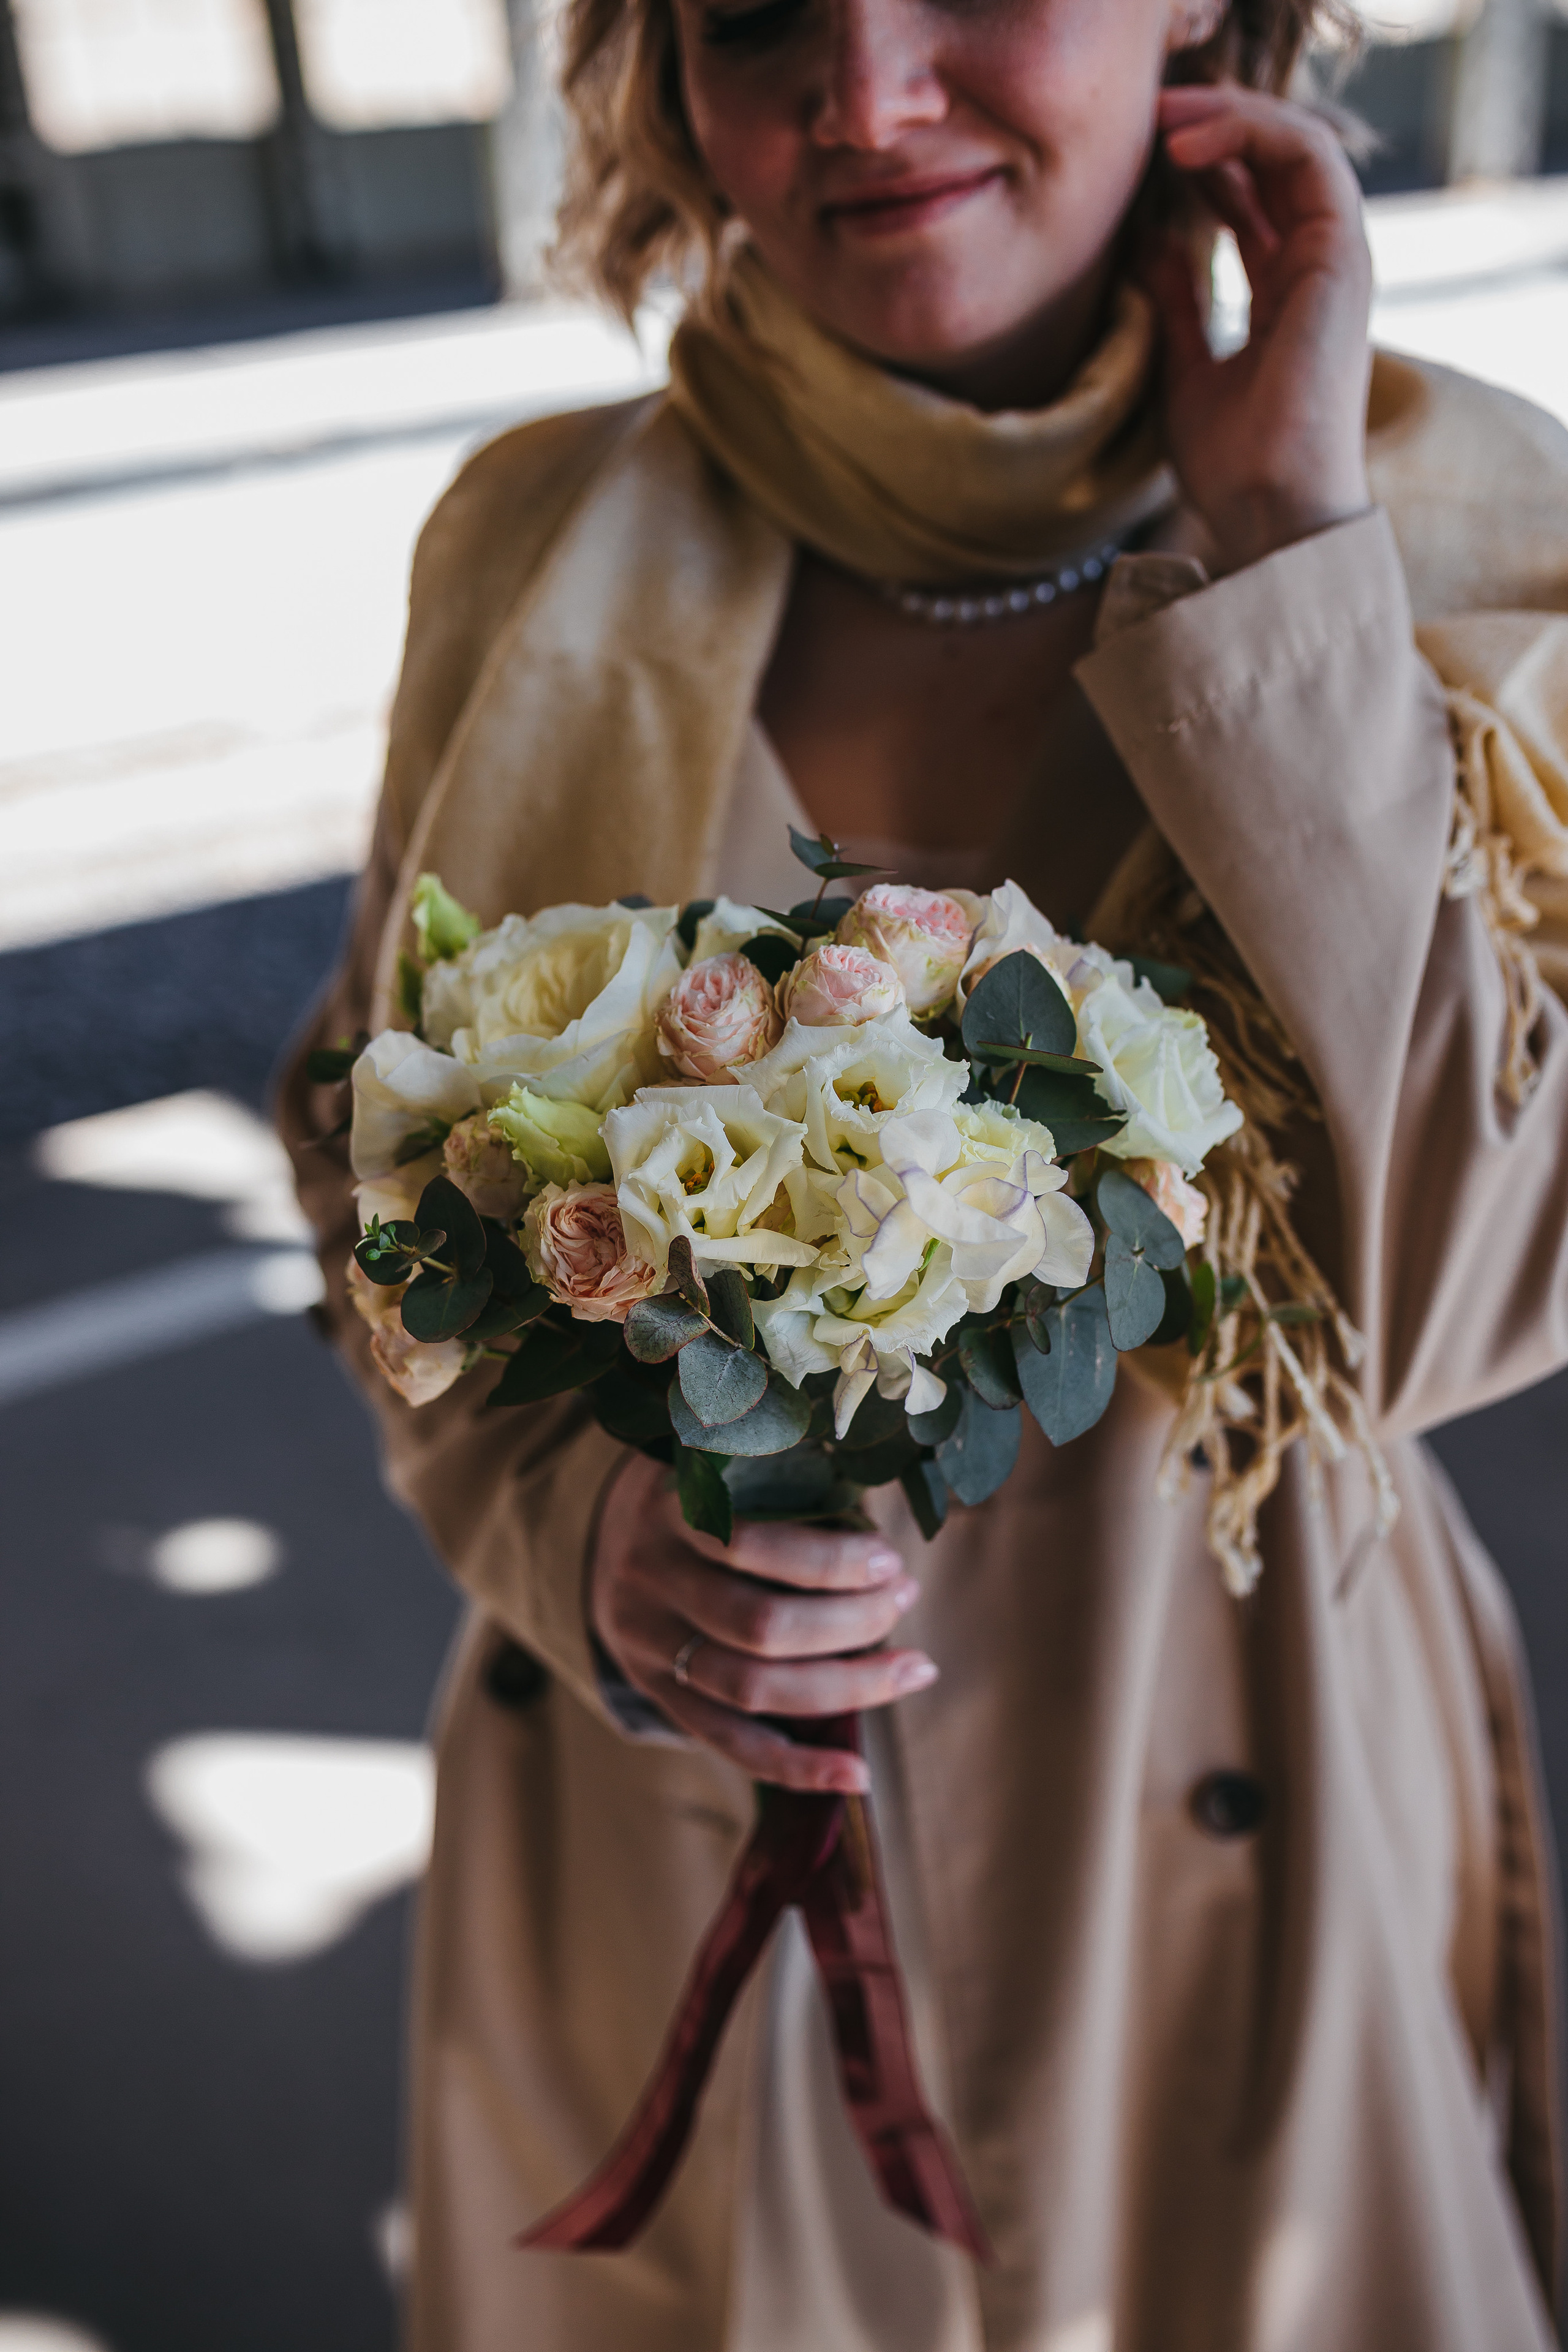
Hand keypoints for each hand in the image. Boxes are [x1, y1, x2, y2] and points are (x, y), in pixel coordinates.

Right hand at [590, 1454, 935, 1793]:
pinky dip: (796, 1767)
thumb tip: (880, 1522)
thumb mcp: (719, 1461)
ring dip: (846, 1686)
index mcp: (669, 1511)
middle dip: (852, 1622)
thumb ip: (784, 1478)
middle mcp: (652, 1580)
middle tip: (904, 1598)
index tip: (888, 1560)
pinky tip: (855, 1775)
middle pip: (760, 1626)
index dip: (831, 1561)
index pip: (754, 1547)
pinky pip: (729, 1743)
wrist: (599, 1537)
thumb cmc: (697, 1492)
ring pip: (752, 1689)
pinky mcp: (658, 1693)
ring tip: (912, 1668)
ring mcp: (650, 1645)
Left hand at [1143, 84, 1372, 572]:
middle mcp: (1317, 273)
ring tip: (1165, 119)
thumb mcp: (1183, 370)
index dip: (1206, 167)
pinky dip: (1254, 133)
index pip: (1254, 205)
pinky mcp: (1341, 259)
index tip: (1146, 156)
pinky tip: (1192, 146)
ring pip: (1298, 147)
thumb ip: (1177, 303)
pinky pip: (1311, 158)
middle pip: (1277, 167)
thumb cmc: (1232, 468)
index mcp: (1285, 298)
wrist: (1268, 513)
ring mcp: (1335, 263)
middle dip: (1216, 128)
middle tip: (1150, 117)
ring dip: (1231, 118)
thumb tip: (1151, 241)